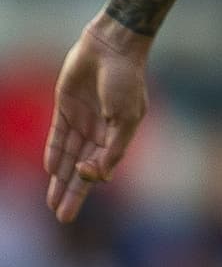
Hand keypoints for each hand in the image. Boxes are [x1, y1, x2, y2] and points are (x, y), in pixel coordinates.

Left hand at [44, 19, 150, 223]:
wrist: (112, 47)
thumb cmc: (126, 80)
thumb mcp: (127, 117)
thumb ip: (114, 147)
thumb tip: (102, 175)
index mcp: (118, 135)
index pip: (102, 166)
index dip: (91, 177)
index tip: (87, 175)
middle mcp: (99, 132)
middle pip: (82, 170)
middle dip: (73, 194)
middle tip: (63, 218)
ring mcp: (81, 120)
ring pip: (67, 157)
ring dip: (60, 181)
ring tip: (52, 204)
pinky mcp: (65, 107)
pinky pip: (57, 135)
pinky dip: (54, 152)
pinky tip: (50, 170)